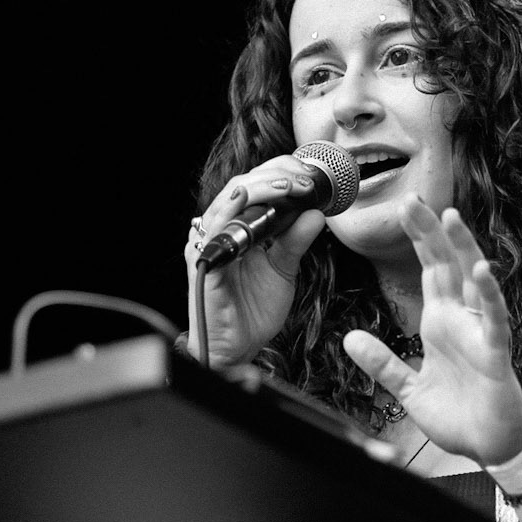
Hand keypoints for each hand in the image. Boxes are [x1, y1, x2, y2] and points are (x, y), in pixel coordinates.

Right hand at [185, 155, 328, 368]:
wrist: (237, 348)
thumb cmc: (253, 310)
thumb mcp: (284, 269)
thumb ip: (297, 240)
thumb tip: (317, 213)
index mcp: (237, 227)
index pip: (256, 185)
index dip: (282, 173)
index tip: (312, 175)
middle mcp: (220, 229)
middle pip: (244, 184)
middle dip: (277, 175)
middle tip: (306, 178)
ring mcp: (209, 243)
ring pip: (230, 199)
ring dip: (262, 187)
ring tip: (290, 185)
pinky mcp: (204, 262)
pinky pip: (214, 230)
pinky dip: (230, 210)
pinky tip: (246, 198)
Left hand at [342, 200, 521, 462]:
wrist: (487, 447)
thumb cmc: (457, 415)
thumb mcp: (408, 389)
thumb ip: (383, 363)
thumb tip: (350, 338)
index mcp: (440, 322)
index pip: (429, 270)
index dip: (418, 239)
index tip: (404, 207)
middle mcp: (461, 320)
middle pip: (447, 265)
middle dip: (432, 233)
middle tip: (413, 199)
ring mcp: (480, 333)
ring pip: (473, 282)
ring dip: (465, 250)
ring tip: (451, 219)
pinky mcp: (496, 353)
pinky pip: (493, 319)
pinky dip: (488, 295)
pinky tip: (482, 272)